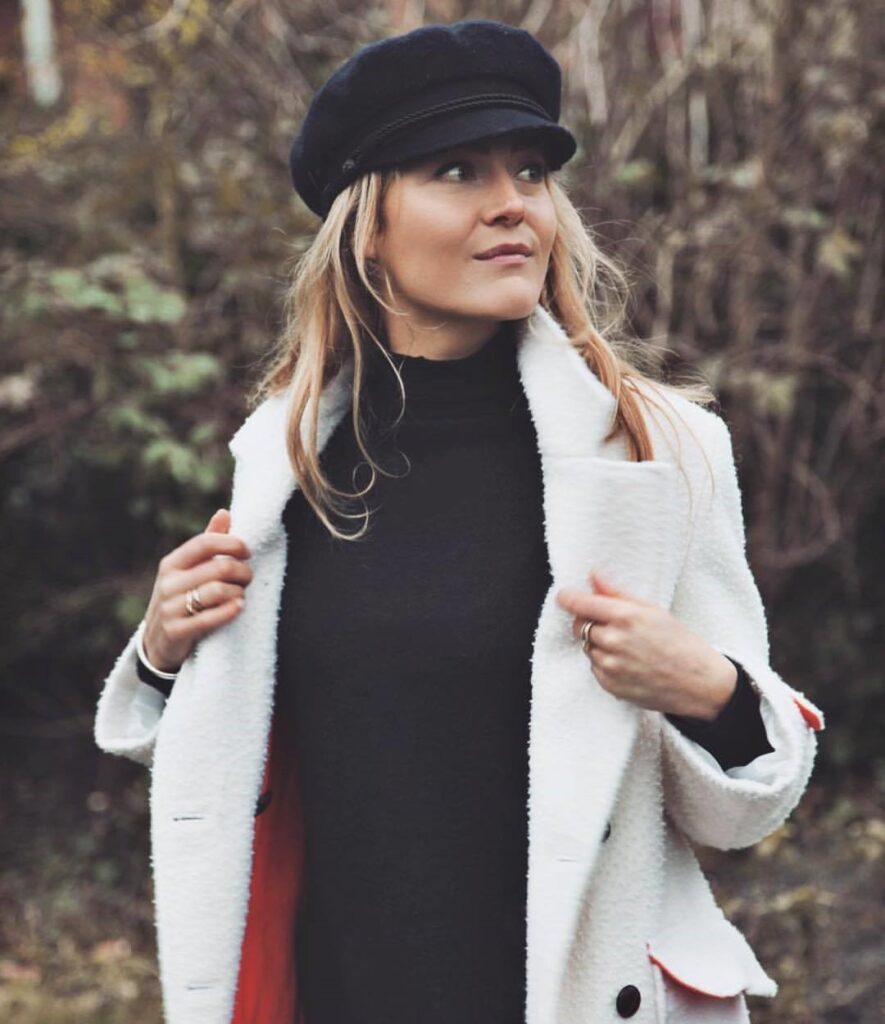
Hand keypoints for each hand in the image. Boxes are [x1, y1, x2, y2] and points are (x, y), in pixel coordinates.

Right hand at [141, 509, 252, 671]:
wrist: (157, 642)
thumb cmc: (181, 598)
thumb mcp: (188, 571)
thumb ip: (208, 543)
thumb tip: (225, 513)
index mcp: (172, 563)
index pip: (204, 543)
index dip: (231, 543)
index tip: (247, 551)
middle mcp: (168, 583)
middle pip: (218, 568)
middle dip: (242, 572)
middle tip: (248, 578)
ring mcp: (170, 608)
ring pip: (217, 591)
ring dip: (238, 592)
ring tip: (242, 594)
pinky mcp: (175, 631)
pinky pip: (209, 618)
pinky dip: (230, 611)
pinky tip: (239, 607)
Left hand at [555, 570, 737, 720]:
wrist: (697, 682)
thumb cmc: (679, 642)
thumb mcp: (651, 609)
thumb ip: (616, 593)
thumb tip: (592, 576)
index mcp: (624, 617)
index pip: (578, 604)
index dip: (567, 598)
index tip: (564, 596)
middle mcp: (613, 641)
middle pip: (579, 625)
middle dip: (588, 622)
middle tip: (612, 624)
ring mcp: (610, 666)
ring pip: (587, 647)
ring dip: (598, 643)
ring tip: (627, 646)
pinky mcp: (609, 685)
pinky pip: (595, 667)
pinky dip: (605, 662)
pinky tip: (629, 662)